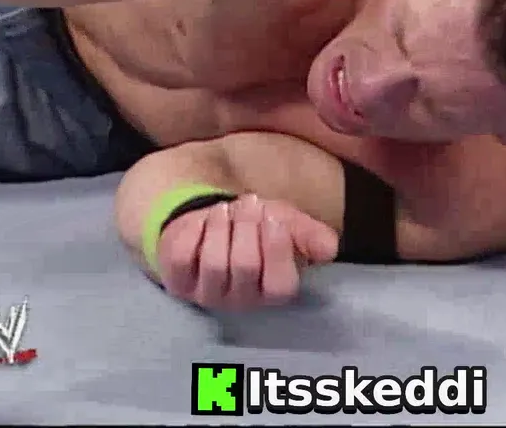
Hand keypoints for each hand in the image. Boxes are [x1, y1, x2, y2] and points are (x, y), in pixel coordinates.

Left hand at [156, 194, 338, 310]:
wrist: (214, 222)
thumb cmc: (256, 228)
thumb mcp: (288, 225)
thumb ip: (311, 236)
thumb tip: (328, 250)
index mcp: (272, 292)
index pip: (280, 285)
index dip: (277, 249)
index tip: (274, 218)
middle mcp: (241, 301)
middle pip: (244, 266)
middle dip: (247, 225)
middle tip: (249, 203)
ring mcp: (206, 295)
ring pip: (214, 262)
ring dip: (221, 225)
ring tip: (225, 209)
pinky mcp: (177, 282)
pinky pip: (182, 256)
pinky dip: (194, 230)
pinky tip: (202, 222)